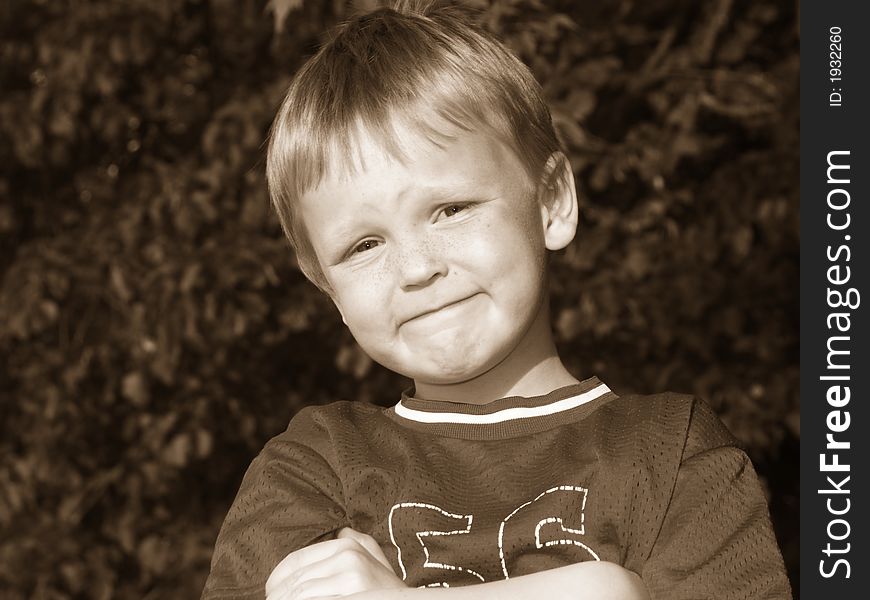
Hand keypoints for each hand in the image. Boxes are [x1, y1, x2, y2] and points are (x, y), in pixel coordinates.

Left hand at [265, 527, 406, 599]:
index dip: (276, 579)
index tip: (270, 592)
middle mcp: (349, 558)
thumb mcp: (375, 558)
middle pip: (295, 580)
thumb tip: (338, 530)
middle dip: (278, 595)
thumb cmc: (387, 590)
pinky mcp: (353, 597)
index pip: (295, 560)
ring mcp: (351, 579)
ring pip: (300, 595)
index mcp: (349, 545)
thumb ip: (357, 541)